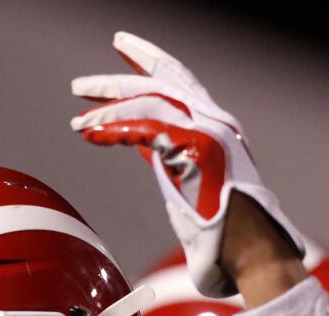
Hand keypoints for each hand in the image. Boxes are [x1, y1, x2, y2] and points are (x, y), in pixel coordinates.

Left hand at [71, 31, 303, 295]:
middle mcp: (216, 121)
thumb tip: (141, 144)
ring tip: (76, 121)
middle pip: (162, 83)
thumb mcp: (189, 181)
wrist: (251, 252)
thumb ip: (168, 156)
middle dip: (118, 79)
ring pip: (151, 102)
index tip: (121, 50)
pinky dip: (115, 130)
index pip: (178, 81)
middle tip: (80, 83)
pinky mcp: (201, 148)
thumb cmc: (223, 229)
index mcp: (215, 126)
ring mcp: (211, 131)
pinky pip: (148, 129)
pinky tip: (90, 134)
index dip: (148, 63)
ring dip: (108, 108)